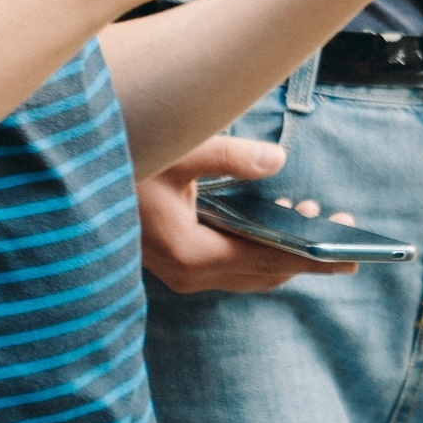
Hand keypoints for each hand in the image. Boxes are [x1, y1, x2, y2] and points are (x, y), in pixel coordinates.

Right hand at [138, 135, 357, 293]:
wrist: (74, 176)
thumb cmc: (123, 158)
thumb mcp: (176, 148)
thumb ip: (229, 156)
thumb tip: (277, 161)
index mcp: (187, 251)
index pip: (264, 260)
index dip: (309, 258)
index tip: (348, 256)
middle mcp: (185, 272)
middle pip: (261, 274)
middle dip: (305, 256)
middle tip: (346, 235)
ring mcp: (179, 272)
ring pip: (247, 272)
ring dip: (283, 251)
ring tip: (314, 219)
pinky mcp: (176, 262)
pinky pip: (229, 264)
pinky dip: (258, 247)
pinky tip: (275, 219)